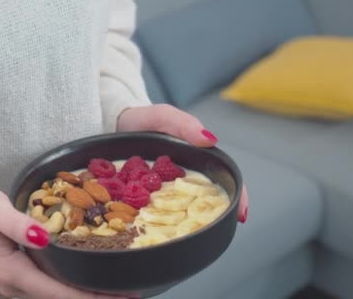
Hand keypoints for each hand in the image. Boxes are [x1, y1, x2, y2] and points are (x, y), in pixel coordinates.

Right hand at [0, 182, 129, 298]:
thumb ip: (17, 225)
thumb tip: (43, 237)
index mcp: (11, 273)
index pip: (58, 293)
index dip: (91, 298)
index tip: (121, 297)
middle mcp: (12, 287)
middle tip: (128, 295)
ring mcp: (12, 287)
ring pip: (53, 298)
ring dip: (82, 297)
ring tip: (114, 291)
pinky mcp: (14, 280)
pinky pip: (46, 290)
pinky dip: (69, 290)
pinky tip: (85, 282)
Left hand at [117, 104, 248, 222]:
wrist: (113, 124)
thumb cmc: (142, 119)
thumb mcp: (163, 116)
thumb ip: (184, 124)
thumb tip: (210, 140)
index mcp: (196, 158)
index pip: (224, 178)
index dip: (236, 195)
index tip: (240, 213)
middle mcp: (184, 176)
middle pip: (206, 199)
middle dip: (214, 216)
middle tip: (215, 231)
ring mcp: (164, 189)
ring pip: (182, 209)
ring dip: (187, 223)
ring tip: (190, 237)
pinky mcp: (143, 196)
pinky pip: (154, 212)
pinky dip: (159, 222)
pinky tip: (157, 233)